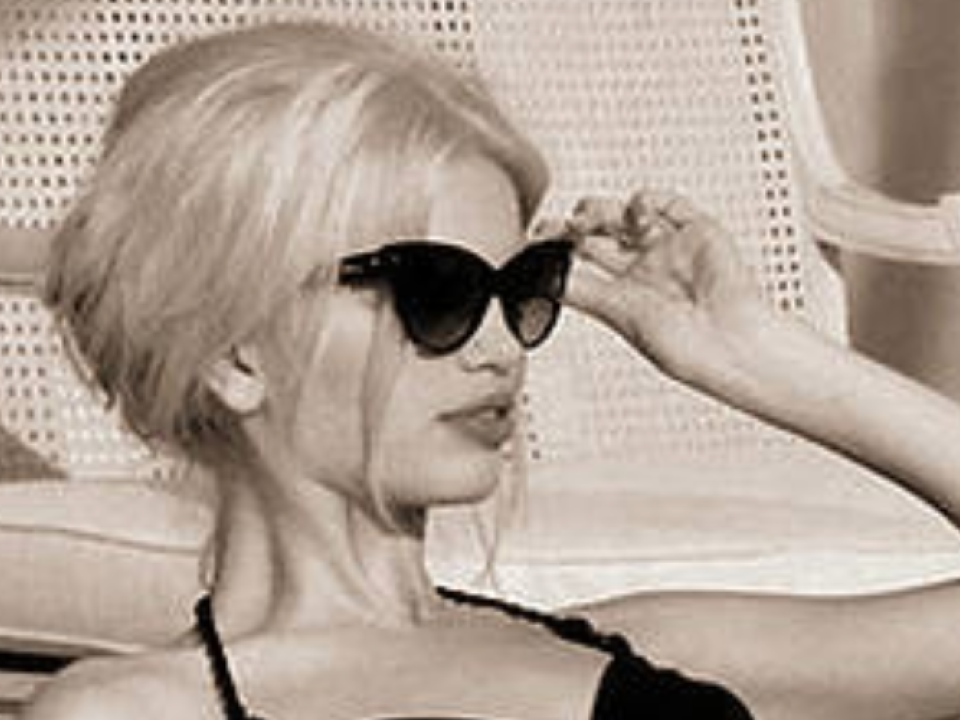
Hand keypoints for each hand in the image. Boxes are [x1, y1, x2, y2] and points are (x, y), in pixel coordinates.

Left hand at [554, 190, 774, 392]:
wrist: (730, 342)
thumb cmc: (684, 346)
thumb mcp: (616, 314)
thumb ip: (579, 290)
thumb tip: (540, 278)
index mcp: (624, 294)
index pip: (582, 262)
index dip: (559, 248)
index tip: (536, 239)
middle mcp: (645, 270)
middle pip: (599, 235)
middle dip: (574, 225)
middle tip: (559, 226)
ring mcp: (670, 249)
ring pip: (625, 215)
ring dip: (601, 211)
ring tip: (588, 219)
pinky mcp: (697, 231)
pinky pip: (668, 203)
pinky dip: (646, 200)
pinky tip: (635, 212)